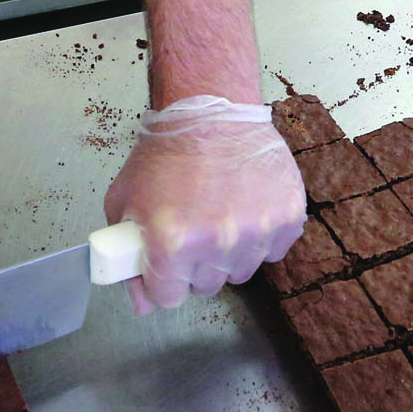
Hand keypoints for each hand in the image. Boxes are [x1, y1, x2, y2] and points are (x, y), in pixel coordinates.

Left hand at [103, 95, 305, 313]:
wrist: (210, 108)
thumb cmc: (164, 152)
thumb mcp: (125, 202)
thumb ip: (127, 257)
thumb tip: (144, 303)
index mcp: (172, 242)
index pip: (168, 298)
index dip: (163, 280)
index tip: (165, 262)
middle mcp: (217, 243)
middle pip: (207, 286)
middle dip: (195, 265)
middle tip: (191, 228)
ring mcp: (257, 231)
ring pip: (241, 271)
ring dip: (229, 252)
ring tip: (219, 213)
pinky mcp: (288, 217)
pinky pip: (272, 250)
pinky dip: (260, 235)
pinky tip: (245, 206)